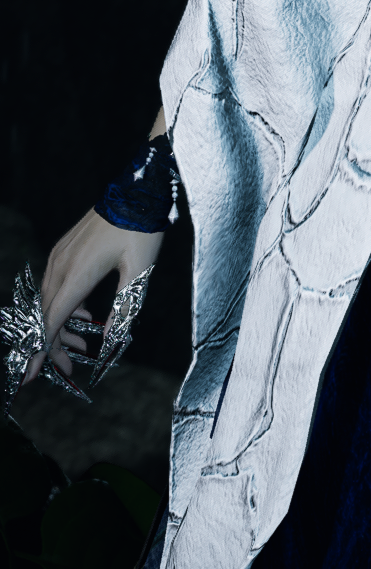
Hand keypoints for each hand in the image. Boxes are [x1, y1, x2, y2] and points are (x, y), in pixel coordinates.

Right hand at [20, 209, 163, 388]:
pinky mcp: (64, 249)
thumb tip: (113, 339)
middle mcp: (61, 265)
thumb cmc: (141, 231)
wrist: (137, 191)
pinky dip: (64, 305)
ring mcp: (60, 255)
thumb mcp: (140, 272)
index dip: (41, 351)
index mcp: (77, 274)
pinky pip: (55, 284)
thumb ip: (124, 307)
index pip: (50, 322)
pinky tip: (83, 314)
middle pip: (47, 315)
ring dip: (60, 325)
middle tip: (71, 364)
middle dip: (53, 344)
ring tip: (82, 343)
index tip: (31, 376)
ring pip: (49, 300)